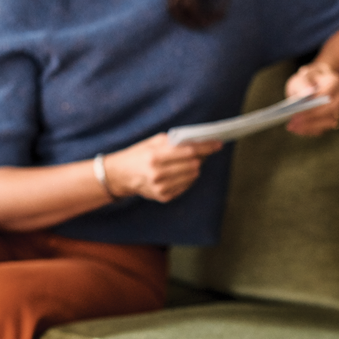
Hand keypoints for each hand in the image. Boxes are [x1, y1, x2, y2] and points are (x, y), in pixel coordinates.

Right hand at [104, 133, 222, 202]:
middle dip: (201, 157)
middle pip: (194, 165)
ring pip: (193, 176)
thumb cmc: (138, 155)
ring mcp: (161, 188)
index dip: (206, 147)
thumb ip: (174, 142)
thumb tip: (198, 142)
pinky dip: (187, 178)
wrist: (120, 176)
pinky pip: (186, 186)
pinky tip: (179, 172)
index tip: (218, 144)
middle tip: (201, 152)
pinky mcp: (164, 197)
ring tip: (187, 162)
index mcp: (155, 157)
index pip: (189, 151)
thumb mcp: (152, 142)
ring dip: (195, 168)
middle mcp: (158, 174)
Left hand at [284, 61, 338, 136]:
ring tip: (291, 126)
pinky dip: (308, 130)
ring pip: (328, 122)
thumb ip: (303, 83)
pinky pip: (322, 129)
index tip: (299, 109)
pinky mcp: (330, 121)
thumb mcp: (301, 77)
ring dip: (309, 126)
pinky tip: (295, 128)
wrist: (313, 84)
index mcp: (334, 82)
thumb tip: (307, 93)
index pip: (328, 94)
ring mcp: (337, 111)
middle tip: (294, 119)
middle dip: (312, 116)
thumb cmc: (307, 80)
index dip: (315, 103)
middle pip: (330, 110)